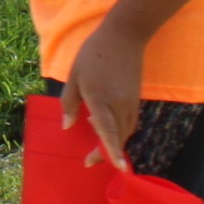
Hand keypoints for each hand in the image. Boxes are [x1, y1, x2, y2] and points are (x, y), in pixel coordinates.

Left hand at [61, 23, 146, 167]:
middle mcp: (119, 105)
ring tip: (95, 140)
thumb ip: (70, 103)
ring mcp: (130, 102)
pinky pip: (129, 122)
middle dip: (106, 152)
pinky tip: (104, 124)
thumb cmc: (94, 53)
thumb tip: (67, 126)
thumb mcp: (75, 75)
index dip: (111, 152)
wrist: (124, 35)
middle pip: (117, 137)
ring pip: (125, 131)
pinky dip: (119, 130)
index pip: (107, 132)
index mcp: (100, 99)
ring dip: (113, 141)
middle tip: (89, 159)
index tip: (117, 168)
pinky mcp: (136, 99)